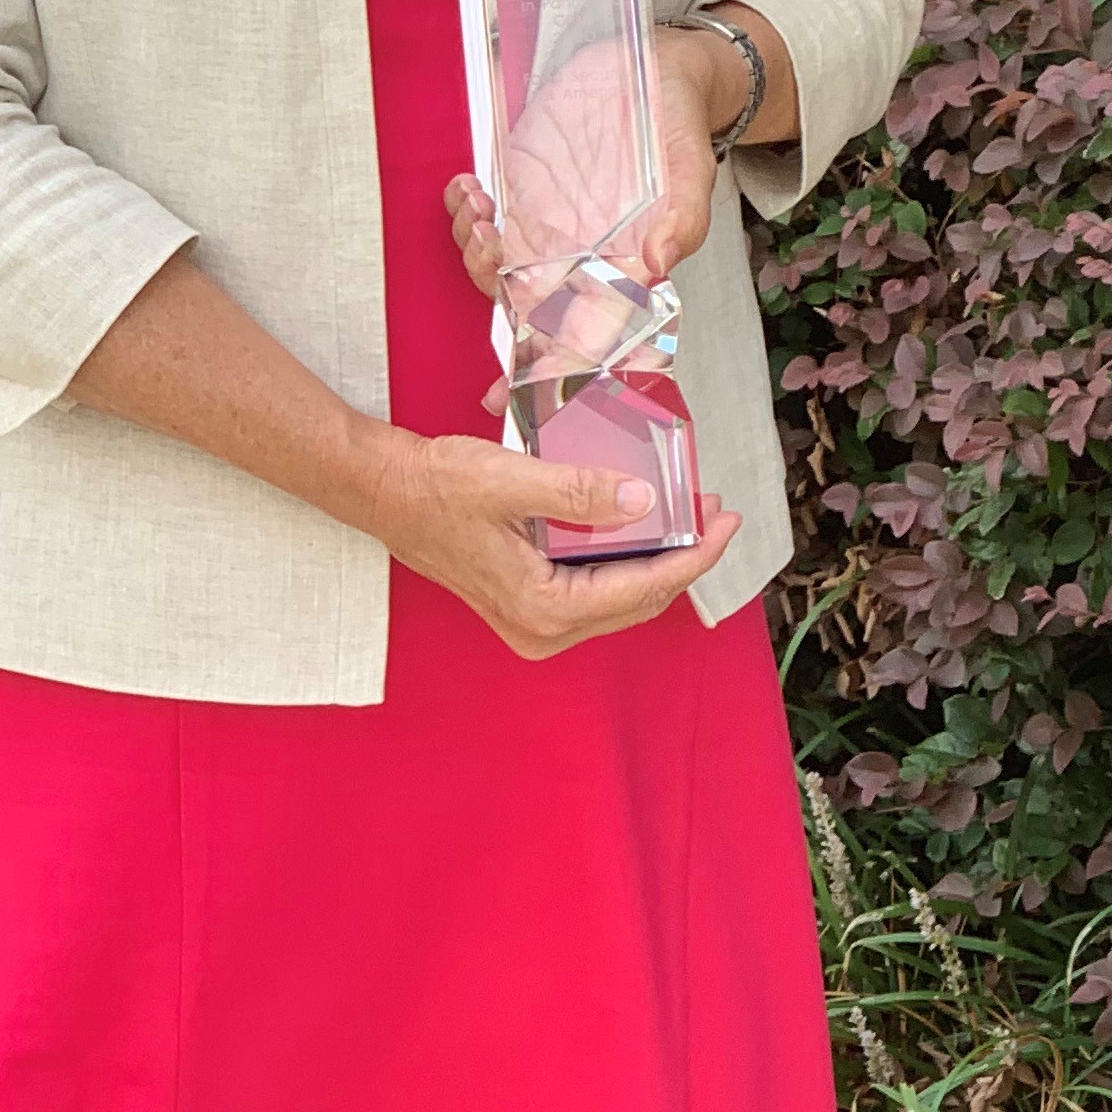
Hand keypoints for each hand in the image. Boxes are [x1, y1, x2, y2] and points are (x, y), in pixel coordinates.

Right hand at [362, 423, 744, 659]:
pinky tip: (641, 528)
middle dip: (683, 558)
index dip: (694, 555)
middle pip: (638, 601)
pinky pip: (594, 590)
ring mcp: (532, 622)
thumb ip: (582, 494)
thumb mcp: (513, 482)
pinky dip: (624, 561)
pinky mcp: (525, 605)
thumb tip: (646, 502)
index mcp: (544, 609)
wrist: (385, 493)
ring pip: (619, 599)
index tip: (727, 522)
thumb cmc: (439, 487)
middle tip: (715, 513)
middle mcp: (541, 629)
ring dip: (656, 559)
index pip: (644, 589)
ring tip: (689, 516)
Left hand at [445, 20, 768, 326]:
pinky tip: (469, 187)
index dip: (549, 358)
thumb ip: (683, 217)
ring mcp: (546, 224)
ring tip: (478, 205)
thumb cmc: (678, 125)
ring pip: (495, 263)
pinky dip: (463, 211)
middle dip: (489, 281)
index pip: (583, 329)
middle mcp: (579, 253)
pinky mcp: (524, 191)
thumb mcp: (691, 167)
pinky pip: (483, 218)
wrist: (656, 71)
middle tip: (486, 241)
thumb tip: (659, 263)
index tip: (516, 371)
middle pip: (523, 300)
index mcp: (621, 265)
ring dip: (472, 245)